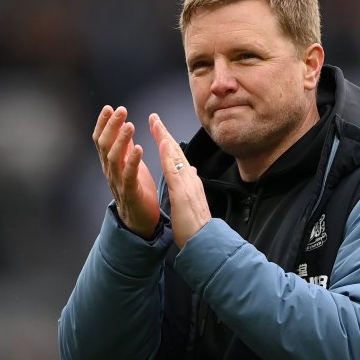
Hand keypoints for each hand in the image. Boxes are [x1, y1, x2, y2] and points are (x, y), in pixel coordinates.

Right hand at [93, 106, 159, 238]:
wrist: (139, 220)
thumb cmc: (136, 190)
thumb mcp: (129, 164)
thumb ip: (124, 148)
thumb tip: (122, 127)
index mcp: (111, 163)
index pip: (101, 140)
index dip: (103, 123)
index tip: (109, 107)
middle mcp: (110, 171)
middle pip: (105, 145)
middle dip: (111, 126)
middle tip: (120, 110)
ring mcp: (118, 182)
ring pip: (114, 159)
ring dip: (121, 141)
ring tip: (130, 125)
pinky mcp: (130, 192)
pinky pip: (129, 175)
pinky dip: (133, 161)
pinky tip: (139, 148)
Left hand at [150, 114, 210, 248]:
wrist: (205, 242)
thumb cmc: (197, 226)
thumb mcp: (193, 201)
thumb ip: (191, 184)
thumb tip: (192, 170)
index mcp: (190, 181)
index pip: (177, 157)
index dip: (167, 141)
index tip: (158, 129)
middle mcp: (190, 179)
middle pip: (176, 152)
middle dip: (164, 133)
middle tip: (154, 117)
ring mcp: (187, 184)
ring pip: (174, 156)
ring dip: (164, 138)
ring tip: (155, 122)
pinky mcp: (183, 193)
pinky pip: (173, 171)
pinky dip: (168, 155)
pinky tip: (162, 143)